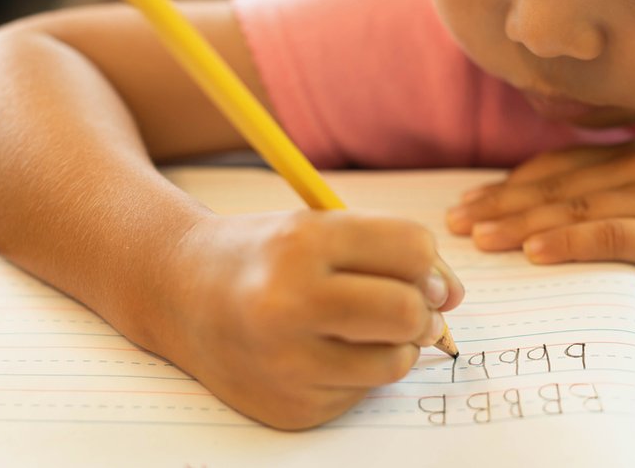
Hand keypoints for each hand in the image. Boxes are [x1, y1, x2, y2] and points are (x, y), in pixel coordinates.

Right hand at [155, 210, 464, 429]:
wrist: (181, 296)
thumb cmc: (266, 257)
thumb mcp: (321, 228)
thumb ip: (390, 251)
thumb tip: (454, 297)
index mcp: (303, 242)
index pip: (412, 248)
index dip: (430, 263)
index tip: (422, 272)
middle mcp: (290, 303)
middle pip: (407, 311)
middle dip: (424, 309)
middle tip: (412, 308)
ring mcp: (287, 363)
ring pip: (396, 361)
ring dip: (399, 345)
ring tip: (368, 330)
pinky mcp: (292, 407)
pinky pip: (364, 393)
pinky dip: (360, 372)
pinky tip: (326, 353)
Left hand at [446, 136, 634, 278]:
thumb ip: (632, 171)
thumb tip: (584, 187)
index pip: (558, 166)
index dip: (511, 183)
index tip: (473, 197)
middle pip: (554, 186)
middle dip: (500, 204)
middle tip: (454, 220)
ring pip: (573, 209)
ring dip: (520, 224)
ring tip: (477, 239)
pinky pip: (613, 235)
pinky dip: (570, 242)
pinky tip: (536, 252)